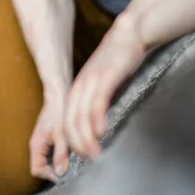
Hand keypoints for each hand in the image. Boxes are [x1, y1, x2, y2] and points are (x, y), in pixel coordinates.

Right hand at [29, 92, 69, 181]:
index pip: (37, 170)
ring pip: (48, 161)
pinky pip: (53, 153)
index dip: (49, 175)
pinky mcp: (50, 138)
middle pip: (42, 167)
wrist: (59, 94)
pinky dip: (61, 155)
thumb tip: (60, 172)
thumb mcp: (61, 134)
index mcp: (36, 145)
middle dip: (55, 170)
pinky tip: (72, 152)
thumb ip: (61, 153)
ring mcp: (43, 142)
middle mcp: (37, 146)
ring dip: (59, 163)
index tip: (64, 174)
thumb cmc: (58, 111)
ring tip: (72, 161)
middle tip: (70, 169)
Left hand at [64, 15, 144, 159]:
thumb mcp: (101, 84)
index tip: (82, 157)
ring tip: (94, 153)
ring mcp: (92, 81)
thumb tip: (97, 127)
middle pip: (70, 122)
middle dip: (77, 145)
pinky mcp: (106, 76)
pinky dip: (97, 117)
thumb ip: (96, 102)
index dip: (71, 142)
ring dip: (86, 137)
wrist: (128, 34)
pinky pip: (98, 100)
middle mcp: (80, 87)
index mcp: (77, 91)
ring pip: (82, 115)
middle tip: (88, 160)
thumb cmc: (117, 61)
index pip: (67, 122)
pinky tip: (102, 131)